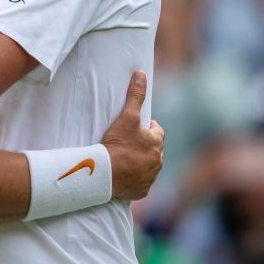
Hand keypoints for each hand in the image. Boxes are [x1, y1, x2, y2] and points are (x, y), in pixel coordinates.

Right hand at [101, 71, 164, 199]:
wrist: (106, 174)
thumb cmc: (117, 144)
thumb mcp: (126, 116)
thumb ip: (135, 95)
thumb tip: (141, 74)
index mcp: (156, 142)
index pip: (156, 131)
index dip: (146, 128)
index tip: (133, 128)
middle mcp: (158, 161)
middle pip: (153, 149)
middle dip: (143, 146)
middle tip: (125, 143)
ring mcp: (150, 177)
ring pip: (148, 166)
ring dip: (139, 162)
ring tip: (122, 158)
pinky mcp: (142, 190)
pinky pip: (140, 183)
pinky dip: (134, 179)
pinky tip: (122, 174)